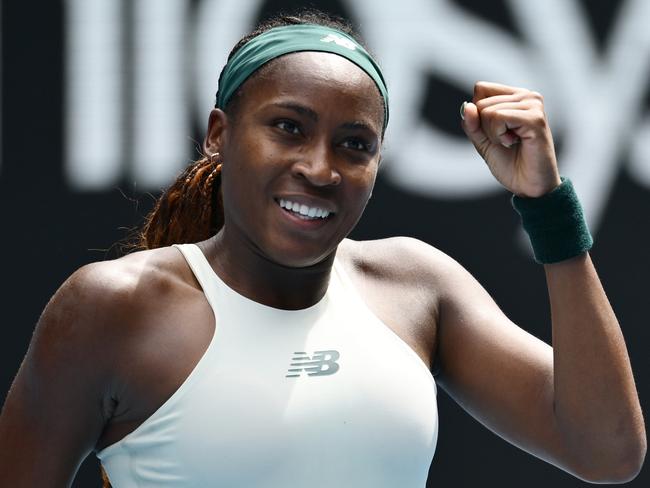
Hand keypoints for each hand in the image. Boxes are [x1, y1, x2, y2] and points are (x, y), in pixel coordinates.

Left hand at [461, 81, 561, 196]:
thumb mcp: (482, 142)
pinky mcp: (535, 118)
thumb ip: (472, 124)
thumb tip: (467, 106)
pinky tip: (514, 142)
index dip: (478, 115)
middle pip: (481, 102)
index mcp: (516, 97)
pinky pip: (498, 118)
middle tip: (506, 141)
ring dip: (493, 134)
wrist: (528, 186)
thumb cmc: (510, 164)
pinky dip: (498, 136)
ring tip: (512, 143)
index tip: (495, 132)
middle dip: (484, 128)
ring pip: (487, 111)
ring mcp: (533, 105)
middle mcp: (527, 96)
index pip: (481, 89)